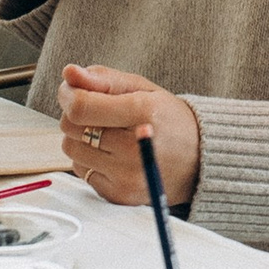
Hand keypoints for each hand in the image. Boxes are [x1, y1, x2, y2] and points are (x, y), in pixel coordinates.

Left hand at [57, 64, 198, 206]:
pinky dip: (89, 160)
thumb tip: (68, 73)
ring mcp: (127, 176)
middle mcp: (135, 149)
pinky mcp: (119, 195)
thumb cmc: (167, 118)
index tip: (73, 91)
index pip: (81, 107)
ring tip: (108, 135)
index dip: (69, 96)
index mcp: (143, 113)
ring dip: (82, 139)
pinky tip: (112, 155)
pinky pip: (81, 172)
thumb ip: (103, 79)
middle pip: (72, 128)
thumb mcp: (141, 88)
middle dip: (78, 116)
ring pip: (71, 150)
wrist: (199, 160)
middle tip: (101, 114)